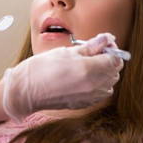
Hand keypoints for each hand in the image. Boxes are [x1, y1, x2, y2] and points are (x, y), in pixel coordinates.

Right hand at [2, 33, 123, 121]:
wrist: (26, 91)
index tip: (102, 44)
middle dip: (108, 60)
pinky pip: (100, 93)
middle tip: (93, 52)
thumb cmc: (42, 68)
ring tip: (86, 65)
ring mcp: (90, 97)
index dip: (111, 49)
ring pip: (109, 83)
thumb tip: (107, 38)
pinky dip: (97, 84)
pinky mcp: (85, 104)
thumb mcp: (67, 51)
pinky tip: (82, 78)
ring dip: (103, 73)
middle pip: (115, 71)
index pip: (116, 59)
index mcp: (90, 69)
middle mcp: (94, 86)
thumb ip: (91, 46)